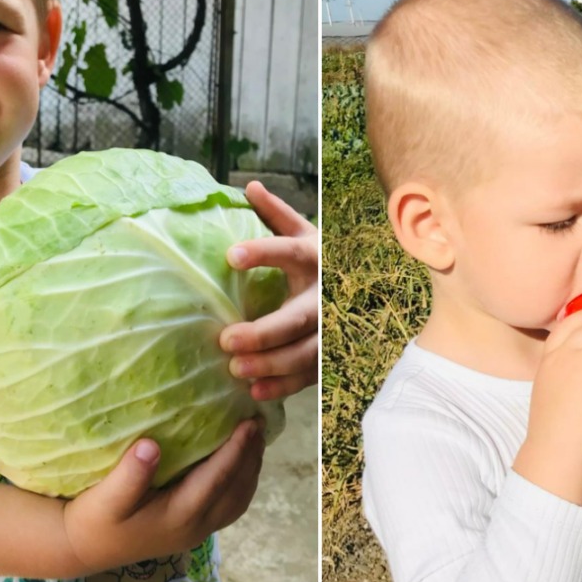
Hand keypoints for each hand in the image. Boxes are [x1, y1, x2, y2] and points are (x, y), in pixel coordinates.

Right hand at [61, 419, 265, 573]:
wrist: (82, 549)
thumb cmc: (94, 519)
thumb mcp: (105, 499)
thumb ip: (128, 476)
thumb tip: (150, 446)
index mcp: (178, 517)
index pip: (217, 480)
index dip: (236, 451)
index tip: (250, 422)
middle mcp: (195, 527)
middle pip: (237, 490)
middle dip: (251, 456)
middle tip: (260, 422)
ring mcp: (197, 531)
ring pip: (238, 500)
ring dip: (251, 469)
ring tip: (257, 438)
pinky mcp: (193, 529)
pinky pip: (230, 505)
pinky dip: (242, 482)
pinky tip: (240, 461)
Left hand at [220, 181, 317, 399]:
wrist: (355, 287)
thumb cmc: (312, 260)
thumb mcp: (301, 233)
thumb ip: (275, 214)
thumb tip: (250, 187)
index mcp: (314, 257)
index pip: (290, 251)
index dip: (264, 252)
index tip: (231, 255)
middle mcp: (325, 294)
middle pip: (299, 317)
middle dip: (265, 332)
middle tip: (226, 339)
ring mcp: (329, 329)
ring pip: (305, 352)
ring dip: (272, 364)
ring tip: (235, 371)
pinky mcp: (327, 355)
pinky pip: (308, 376)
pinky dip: (283, 386)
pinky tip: (255, 393)